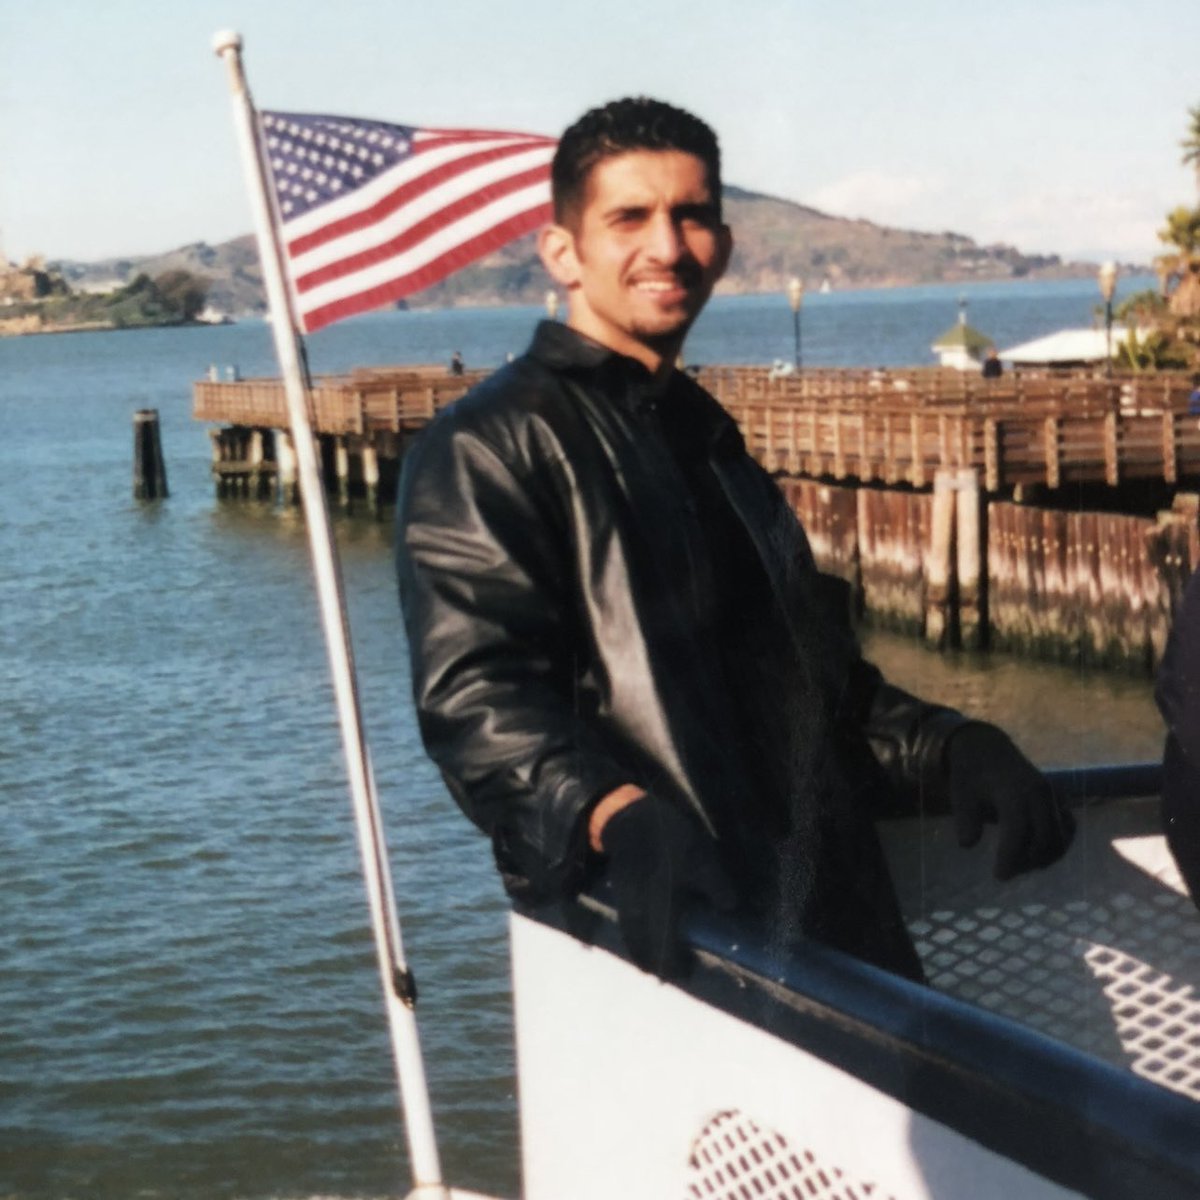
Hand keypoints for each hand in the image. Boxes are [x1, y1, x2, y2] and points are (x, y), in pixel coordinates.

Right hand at [598, 794, 737, 977]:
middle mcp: (641, 906)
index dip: (674, 961)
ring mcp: (626, 899)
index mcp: (662, 899)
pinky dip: (631, 934)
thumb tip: (728, 908)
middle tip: (663, 976)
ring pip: (631, 934)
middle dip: (651, 962)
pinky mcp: (619, 890)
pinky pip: (625, 921)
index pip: (666, 941)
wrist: (630, 818)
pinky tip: (638, 935)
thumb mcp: (699, 855)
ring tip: (649, 963)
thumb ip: (714, 883)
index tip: (684, 974)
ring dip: (639, 951)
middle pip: (642, 943)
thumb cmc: (668, 836)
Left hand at [945, 723, 1074, 880]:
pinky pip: (1068, 828)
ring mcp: (1053, 796)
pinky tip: (1039, 857)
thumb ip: (965, 819)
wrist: (988, 750)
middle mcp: (1039, 793)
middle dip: (1026, 861)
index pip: (1018, 830)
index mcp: (1014, 791)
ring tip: (1020, 866)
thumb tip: (967, 844)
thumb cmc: (972, 775)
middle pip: (1042, 837)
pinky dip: (1058, 846)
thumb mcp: (960, 795)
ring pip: (1059, 836)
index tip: (999, 876)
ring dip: (1044, 857)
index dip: (1011, 856)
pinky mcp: (1059, 799)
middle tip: (1006, 873)